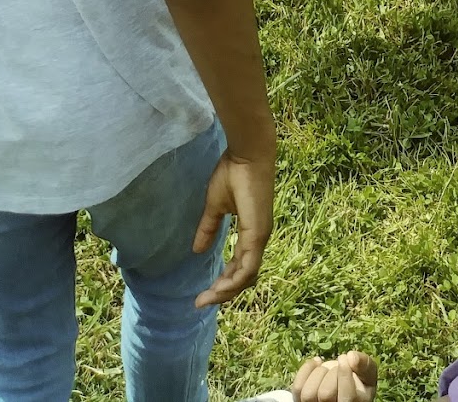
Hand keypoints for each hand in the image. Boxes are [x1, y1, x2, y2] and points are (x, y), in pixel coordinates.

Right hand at [193, 148, 274, 307]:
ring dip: (227, 291)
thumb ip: (208, 228)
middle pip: (244, 277)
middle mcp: (258, 239)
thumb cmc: (233, 173)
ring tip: (207, 298)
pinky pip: (248, 266)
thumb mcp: (215, 206)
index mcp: (251, 233)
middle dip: (223, 292)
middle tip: (201, 301)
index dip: (223, 282)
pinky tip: (219, 288)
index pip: (240, 267)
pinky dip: (235, 280)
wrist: (246, 154)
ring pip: (247, 277)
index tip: (204, 293)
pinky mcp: (258, 233)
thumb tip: (197, 250)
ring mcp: (260, 237)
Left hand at [292, 354, 377, 401]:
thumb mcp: (368, 376)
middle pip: (325, 395)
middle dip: (331, 373)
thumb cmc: (357, 384)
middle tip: (337, 366)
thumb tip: (350, 356)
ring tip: (327, 368)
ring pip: (308, 394)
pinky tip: (317, 363)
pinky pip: (297, 388)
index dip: (344, 374)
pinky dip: (306, 369)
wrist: (341, 392)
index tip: (343, 358)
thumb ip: (365, 365)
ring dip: (319, 373)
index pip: (348, 398)